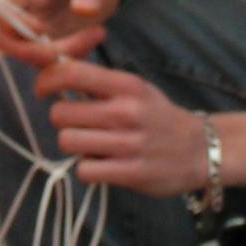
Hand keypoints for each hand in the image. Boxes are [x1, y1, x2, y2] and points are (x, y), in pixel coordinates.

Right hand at [0, 0, 130, 57]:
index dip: (10, 26)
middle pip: (6, 42)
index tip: (43, 28)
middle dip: (33, 53)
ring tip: (99, 32)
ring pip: (32, 57)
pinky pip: (54, 61)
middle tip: (71, 47)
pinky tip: (97, 36)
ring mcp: (40, 29)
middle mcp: (27, 11)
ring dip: (62, 57)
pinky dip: (74, 59)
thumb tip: (83, 11)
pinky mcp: (57, 42)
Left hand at [36, 55, 210, 199]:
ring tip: (93, 145)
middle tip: (78, 124)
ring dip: (75, 145)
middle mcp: (126, 111)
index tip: (44, 91)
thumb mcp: (135, 88)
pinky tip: (103, 164)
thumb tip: (54, 72)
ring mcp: (128, 144)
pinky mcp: (131, 173)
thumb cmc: (158, 116)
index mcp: (126, 85)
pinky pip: (84, 170)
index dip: (47, 81)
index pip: (71, 73)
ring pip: (68, 142)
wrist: (201, 149)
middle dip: (63, 120)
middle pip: (60, 113)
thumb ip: (99, 82)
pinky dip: (88, 169)